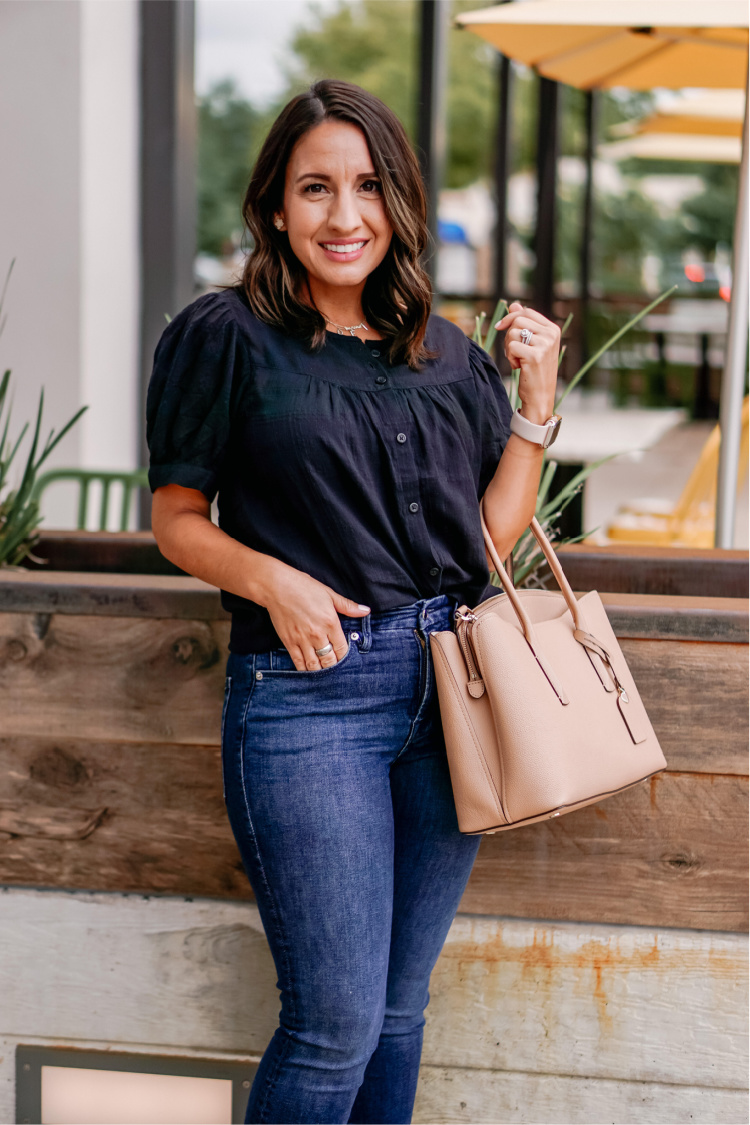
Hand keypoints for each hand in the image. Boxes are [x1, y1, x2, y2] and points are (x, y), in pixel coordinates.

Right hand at [263, 563, 369, 670]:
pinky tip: (309, 670)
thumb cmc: (303, 587)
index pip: (342, 648)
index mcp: (330, 622)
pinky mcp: (289, 642)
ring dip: (321, 670)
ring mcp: (302, 640)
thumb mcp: (329, 594)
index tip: (345, 657)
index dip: (345, 656)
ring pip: (314, 665)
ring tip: (324, 670)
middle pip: (329, 660)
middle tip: (335, 666)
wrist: (277, 587)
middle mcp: (317, 634)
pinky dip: (305, 669)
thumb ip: (348, 606)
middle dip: (334, 665)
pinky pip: (298, 662)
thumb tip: (366, 611)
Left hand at [496, 302, 560, 424]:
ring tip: (518, 360)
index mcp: (553, 329)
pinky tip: (518, 367)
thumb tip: (514, 304)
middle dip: (508, 335)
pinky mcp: (535, 355)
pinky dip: (510, 357)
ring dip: (509, 347)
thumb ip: (524, 324)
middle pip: (518, 319)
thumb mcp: (531, 345)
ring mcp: (545, 344)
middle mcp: (551, 334)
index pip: (527, 311)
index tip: (499, 327)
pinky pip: (511, 346)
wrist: (540, 397)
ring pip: (513, 332)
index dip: (510, 317)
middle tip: (513, 352)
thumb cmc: (535, 371)